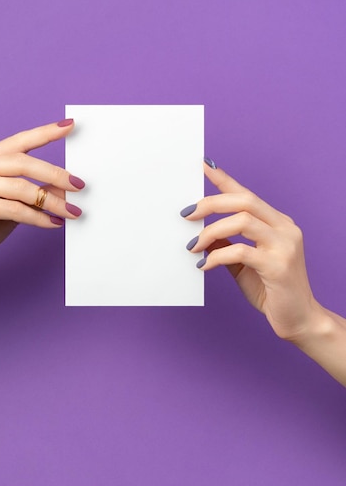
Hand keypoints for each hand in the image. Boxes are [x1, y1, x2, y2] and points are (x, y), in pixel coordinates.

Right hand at [0, 119, 83, 282]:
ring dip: (51, 201)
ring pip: (20, 187)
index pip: (18, 142)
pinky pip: (14, 209)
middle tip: (79, 185)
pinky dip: (38, 217)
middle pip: (21, 162)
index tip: (69, 126)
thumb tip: (64, 185)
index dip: (44, 133)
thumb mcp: (14, 205)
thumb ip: (34, 191)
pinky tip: (53, 223)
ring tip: (72, 211)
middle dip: (55, 173)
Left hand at [181, 158, 322, 342]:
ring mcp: (284, 245)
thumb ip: (226, 245)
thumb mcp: (243, 264)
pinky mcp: (278, 265)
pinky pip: (241, 251)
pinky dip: (217, 256)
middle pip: (244, 201)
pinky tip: (203, 265)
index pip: (246, 194)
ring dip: (211, 231)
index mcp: (277, 223)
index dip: (223, 179)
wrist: (299, 320)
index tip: (202, 165)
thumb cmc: (271, 290)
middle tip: (186, 214)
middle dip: (211, 203)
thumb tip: (200, 233)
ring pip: (242, 220)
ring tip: (192, 245)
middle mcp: (284, 227)